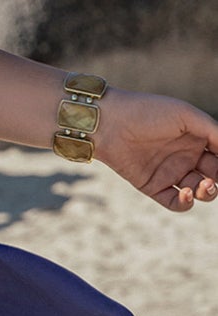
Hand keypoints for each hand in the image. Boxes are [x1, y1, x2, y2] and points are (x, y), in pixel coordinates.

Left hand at [94, 86, 217, 211]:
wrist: (108, 122)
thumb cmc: (147, 112)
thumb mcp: (186, 115)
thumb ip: (214, 131)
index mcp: (196, 138)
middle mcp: (185, 157)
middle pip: (214, 176)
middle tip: (215, 177)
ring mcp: (169, 172)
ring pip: (198, 191)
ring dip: (207, 192)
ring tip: (204, 185)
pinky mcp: (152, 186)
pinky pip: (175, 202)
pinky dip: (185, 203)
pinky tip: (186, 192)